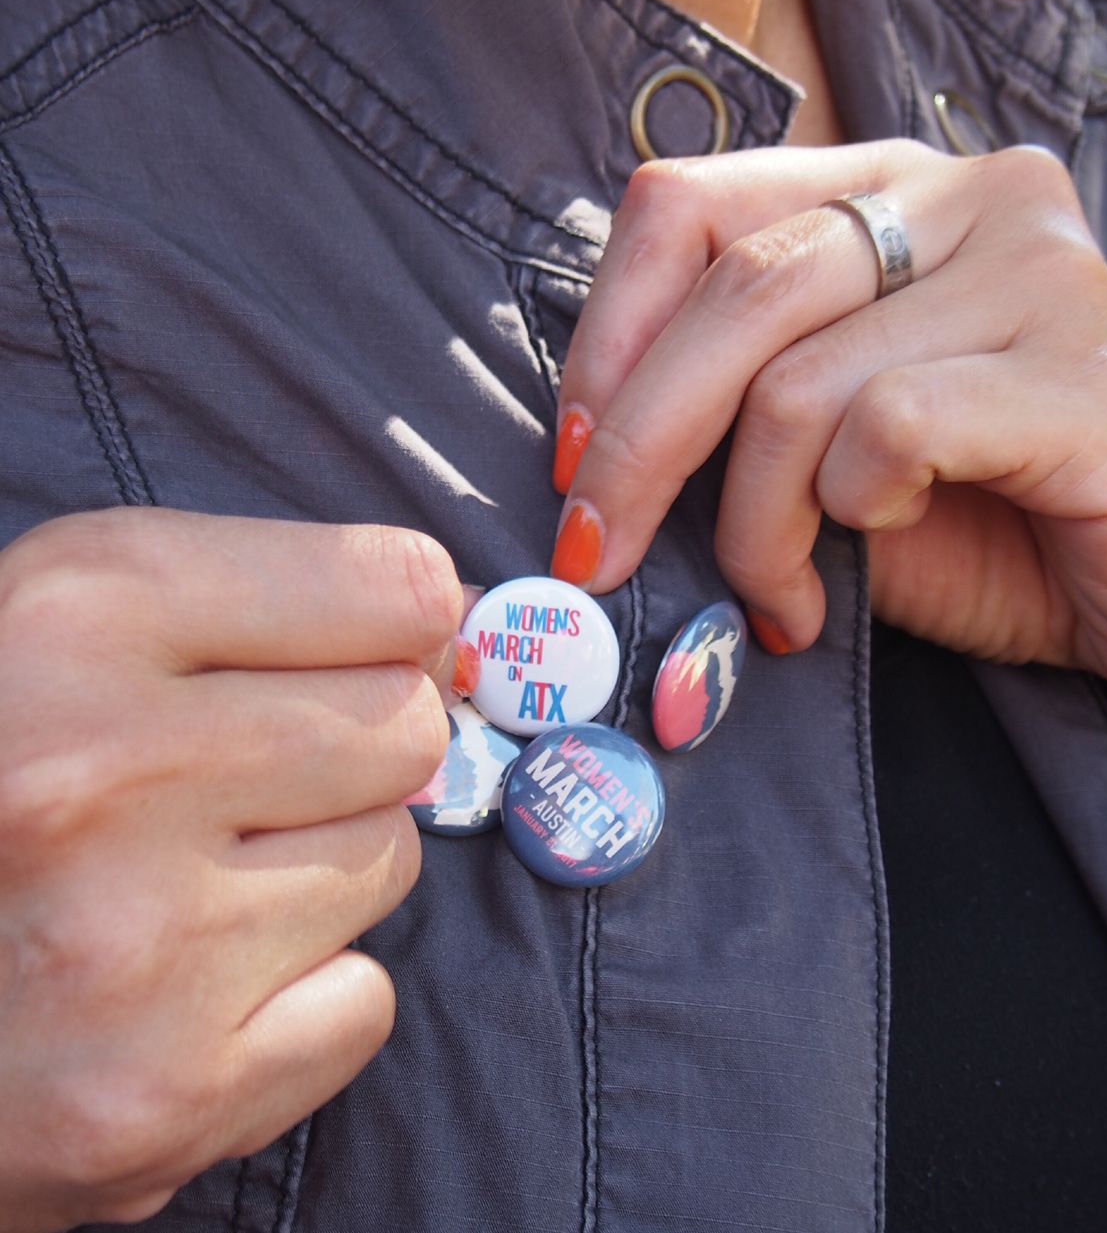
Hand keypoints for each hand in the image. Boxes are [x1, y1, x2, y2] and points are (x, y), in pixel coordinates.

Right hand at [0, 508, 464, 1229]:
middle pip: (407, 729)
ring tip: (193, 884)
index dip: (407, 621)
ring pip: (389, 861)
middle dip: (363, 748)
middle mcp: (100, 774)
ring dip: (324, 870)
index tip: (382, 647)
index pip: (397, 588)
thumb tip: (447, 615)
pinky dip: (306, 999)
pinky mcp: (164, 1096)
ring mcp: (135, 947)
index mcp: (80, 616)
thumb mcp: (82, 622)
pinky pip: (363, 1005)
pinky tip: (196, 990)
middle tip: (255, 779)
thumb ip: (263, 595)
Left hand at [552, 141, 1106, 703]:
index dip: (604, 340)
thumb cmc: (989, 518)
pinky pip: (888, 426)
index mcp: (883, 192)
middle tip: (600, 555)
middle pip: (732, 292)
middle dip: (634, 448)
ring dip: (750, 521)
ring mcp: (1036, 270)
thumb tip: (587, 452)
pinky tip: (866, 556)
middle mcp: (963, 197)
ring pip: (796, 382)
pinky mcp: (1080, 373)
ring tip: (777, 594)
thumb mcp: (824, 452)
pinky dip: (844, 515)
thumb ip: (731, 412)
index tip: (571, 459)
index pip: (687, 207)